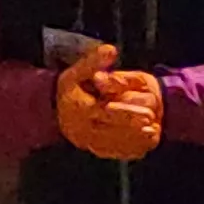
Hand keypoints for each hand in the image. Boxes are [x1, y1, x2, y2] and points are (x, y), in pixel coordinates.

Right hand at [52, 42, 162, 161]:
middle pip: (112, 131)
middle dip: (134, 128)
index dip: (128, 114)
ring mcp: (87, 142)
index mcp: (79, 109)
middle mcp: (82, 128)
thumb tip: (111, 50)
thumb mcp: (76, 71)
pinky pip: (112, 153)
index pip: (106, 113)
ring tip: (152, 135)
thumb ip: (94, 61)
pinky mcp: (93, 149)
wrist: (51, 111)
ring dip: (134, 141)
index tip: (148, 114)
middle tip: (153, 124)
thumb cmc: (69, 88)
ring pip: (114, 145)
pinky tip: (143, 145)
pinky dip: (128, 150)